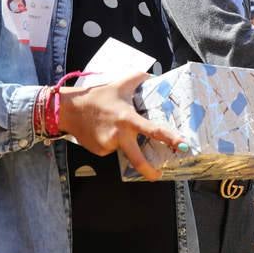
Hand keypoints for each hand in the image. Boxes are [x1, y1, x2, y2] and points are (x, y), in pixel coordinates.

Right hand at [57, 71, 184, 179]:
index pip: (154, 130)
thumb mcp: (122, 83)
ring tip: (112, 126)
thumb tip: (156, 77)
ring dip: (125, 142)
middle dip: (149, 171)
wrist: (70, 110)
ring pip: (124, 148)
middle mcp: (119, 135)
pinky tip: (104, 130)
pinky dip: (113, 142)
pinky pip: (112, 149)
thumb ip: (140, 79)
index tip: (183, 146)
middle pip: (138, 159)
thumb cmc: (98, 96)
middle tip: (158, 175)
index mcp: (128, 119)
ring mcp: (109, 145)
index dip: (170, 138)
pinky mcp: (100, 152)